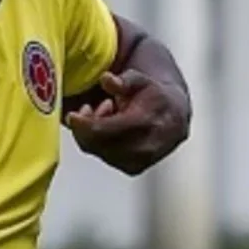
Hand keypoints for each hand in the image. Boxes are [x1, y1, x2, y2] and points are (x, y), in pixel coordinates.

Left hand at [64, 70, 189, 175]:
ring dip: (94, 134)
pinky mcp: (135, 169)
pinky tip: (111, 128)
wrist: (175, 115)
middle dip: (87, 127)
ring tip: (107, 112)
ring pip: (100, 152)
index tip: (72, 115)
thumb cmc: (154, 95)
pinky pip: (107, 158)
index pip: (104, 131)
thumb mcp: (141, 80)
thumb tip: (107, 80)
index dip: (84, 124)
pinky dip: (101, 144)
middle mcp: (145, 147)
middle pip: (99, 144)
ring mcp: (140, 161)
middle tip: (91, 108)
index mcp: (146, 122)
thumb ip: (125, 80)